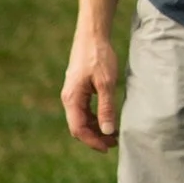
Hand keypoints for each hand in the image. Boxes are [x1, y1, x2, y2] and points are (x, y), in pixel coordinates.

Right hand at [63, 28, 119, 152]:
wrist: (92, 35)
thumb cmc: (99, 57)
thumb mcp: (106, 83)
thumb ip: (106, 107)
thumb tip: (108, 131)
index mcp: (72, 99)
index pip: (78, 129)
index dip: (93, 141)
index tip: (108, 147)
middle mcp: (69, 99)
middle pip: (78, 126)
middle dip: (95, 137)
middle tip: (114, 143)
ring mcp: (72, 94)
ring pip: (81, 119)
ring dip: (95, 128)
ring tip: (113, 134)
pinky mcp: (78, 89)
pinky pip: (84, 110)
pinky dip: (94, 118)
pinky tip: (107, 119)